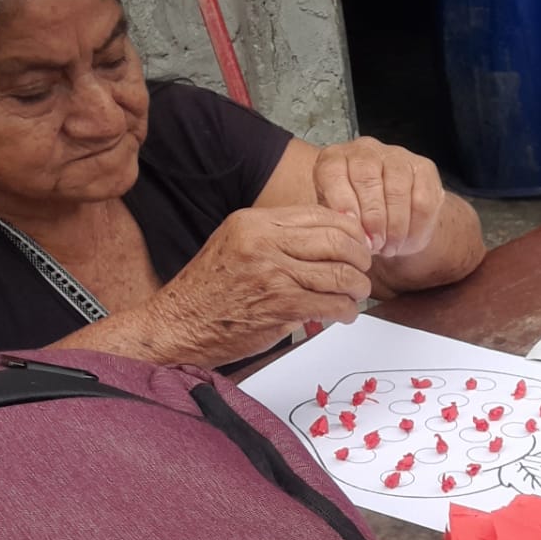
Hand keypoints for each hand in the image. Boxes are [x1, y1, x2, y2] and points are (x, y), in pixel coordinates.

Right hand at [147, 206, 373, 365]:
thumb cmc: (210, 290)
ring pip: (341, 274)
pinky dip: (347, 311)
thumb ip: (279, 237)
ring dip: (357, 287)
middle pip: (338, 241)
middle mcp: (264, 242)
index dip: (350, 230)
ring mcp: (273, 274)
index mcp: (255, 222)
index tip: (358, 244)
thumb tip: (332, 235)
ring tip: (355, 294)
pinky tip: (343, 313)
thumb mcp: (239, 244)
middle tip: (363, 270)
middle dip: (361, 258)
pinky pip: (333, 304)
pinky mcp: (281, 306)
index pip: (321, 214)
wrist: (177, 324)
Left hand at [312, 137, 446, 257]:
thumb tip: (350, 231)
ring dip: (395, 226)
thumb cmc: (359, 218)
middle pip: (367, 178)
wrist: (392, 219)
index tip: (350, 228)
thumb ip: (339, 222)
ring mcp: (397, 156)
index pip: (333, 172)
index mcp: (334, 158)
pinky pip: (423, 200)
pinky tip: (407, 240)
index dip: (341, 202)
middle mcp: (365, 150)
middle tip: (374, 244)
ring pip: (397, 190)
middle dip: (372, 218)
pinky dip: (416, 227)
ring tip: (390, 246)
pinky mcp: (424, 169)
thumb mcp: (338, 219)